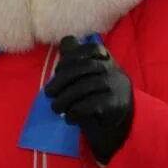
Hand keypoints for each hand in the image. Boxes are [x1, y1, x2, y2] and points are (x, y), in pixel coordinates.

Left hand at [45, 36, 133, 163]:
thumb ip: (77, 59)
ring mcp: (116, 85)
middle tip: (49, 93)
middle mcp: (113, 69)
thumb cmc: (97, 95)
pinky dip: (76, 111)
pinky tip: (69, 118)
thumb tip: (65, 42)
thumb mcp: (87, 75)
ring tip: (55, 108)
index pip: (91, 48)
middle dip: (62, 79)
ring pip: (87, 86)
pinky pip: (92, 104)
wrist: (119, 124)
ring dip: (66, 98)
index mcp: (106, 59)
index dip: (72, 56)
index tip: (57, 70)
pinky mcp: (116, 104)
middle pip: (85, 67)